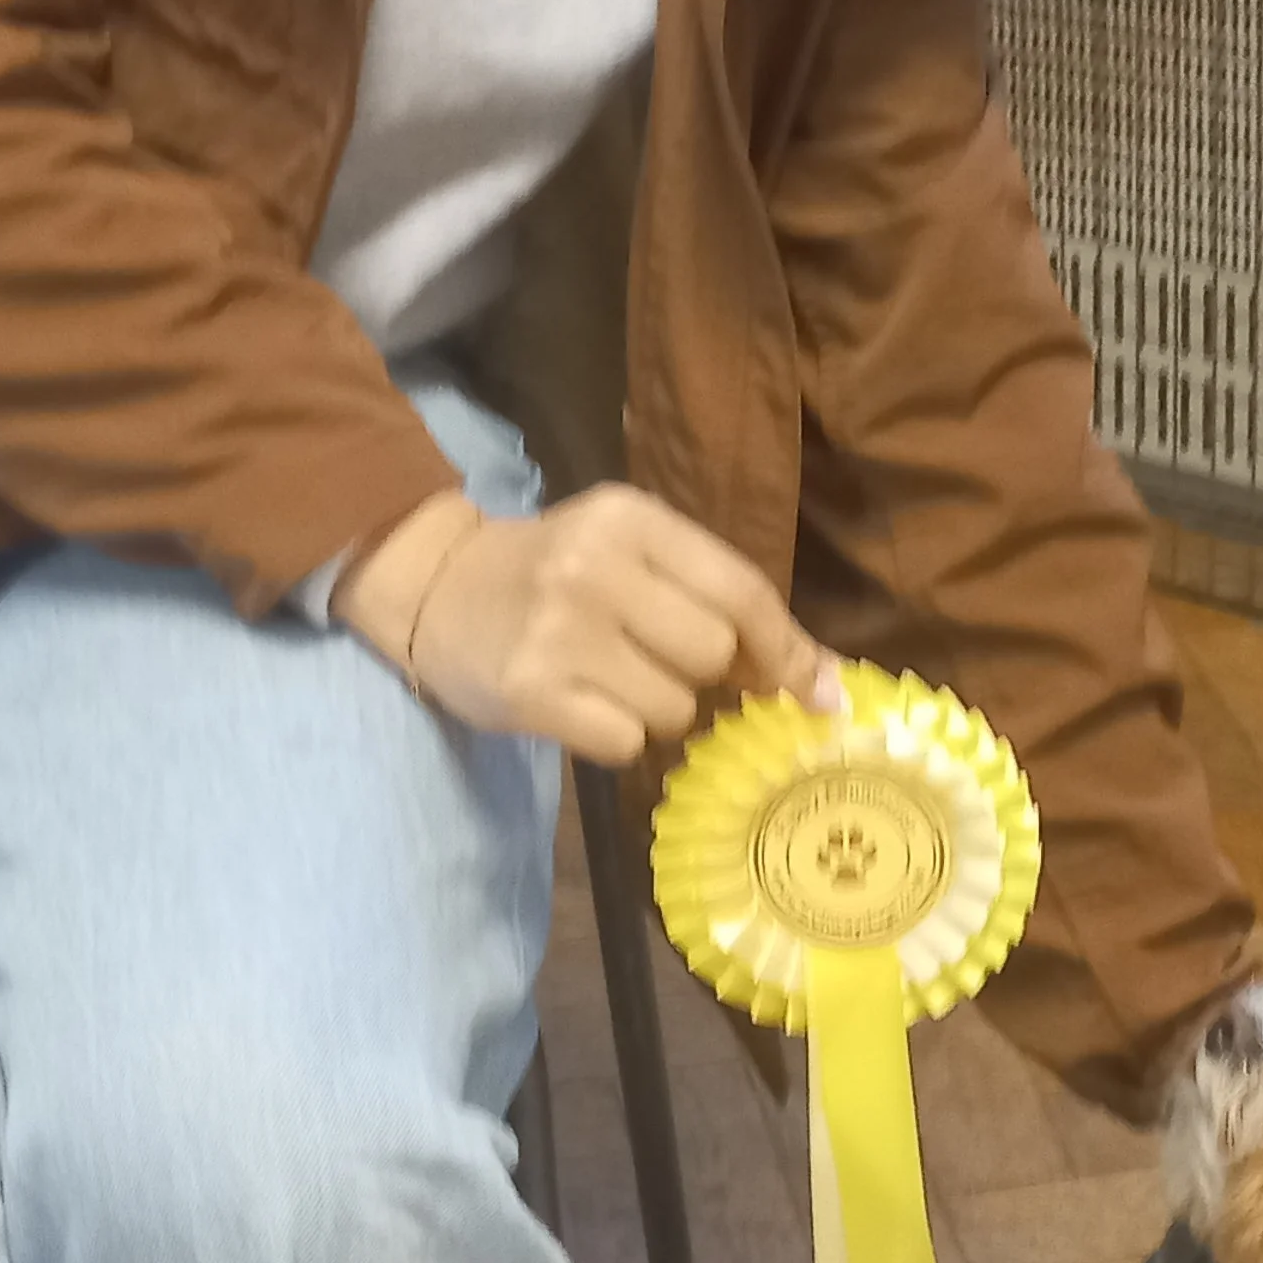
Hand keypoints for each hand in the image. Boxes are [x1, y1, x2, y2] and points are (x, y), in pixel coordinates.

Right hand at [334, 480, 843, 763]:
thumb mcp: (633, 557)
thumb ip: (722, 601)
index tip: (817, 693)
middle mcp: (595, 567)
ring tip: (607, 678)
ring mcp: (559, 632)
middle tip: (658, 663)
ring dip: (656, 708)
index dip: (787, 649)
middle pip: (714, 654)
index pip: (741, 590)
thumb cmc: (555, 572)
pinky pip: (625, 743)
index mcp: (631, 519)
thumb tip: (826, 680)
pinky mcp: (530, 692)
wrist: (436, 589)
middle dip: (704, 675)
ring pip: (674, 707)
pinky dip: (615, 737)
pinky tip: (579, 705)